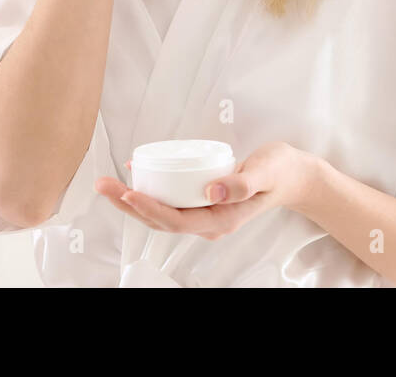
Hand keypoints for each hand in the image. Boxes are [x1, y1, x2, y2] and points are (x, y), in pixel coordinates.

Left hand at [95, 141, 316, 239]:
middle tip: (102, 184)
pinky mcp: (201, 204)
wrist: (292, 177)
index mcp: (221, 220)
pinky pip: (169, 202)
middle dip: (128, 204)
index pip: (176, 220)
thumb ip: (244, 182)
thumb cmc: (279, 172)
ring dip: (132, 201)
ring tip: (108, 184)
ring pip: (160, 214)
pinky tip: (135, 174)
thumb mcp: (266, 171)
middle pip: (160, 220)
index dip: (149, 209)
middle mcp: (208, 222)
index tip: (129, 193)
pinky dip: (149, 191)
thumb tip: (212, 190)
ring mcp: (204, 215)